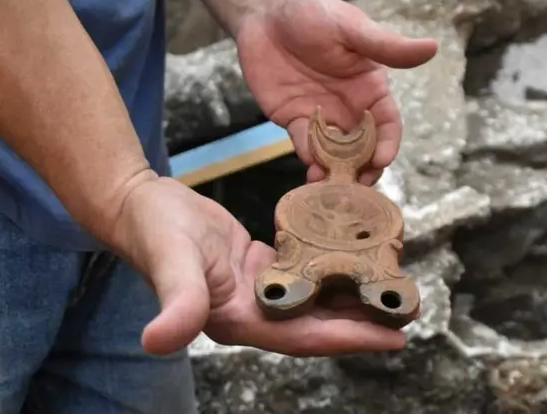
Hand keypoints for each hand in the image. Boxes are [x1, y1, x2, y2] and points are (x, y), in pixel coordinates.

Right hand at [112, 176, 406, 356]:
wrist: (140, 205)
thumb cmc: (153, 231)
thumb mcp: (170, 262)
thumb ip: (176, 301)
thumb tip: (159, 341)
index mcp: (237, 320)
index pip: (302, 337)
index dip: (347, 338)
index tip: (391, 336)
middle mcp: (252, 312)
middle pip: (317, 324)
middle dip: (361, 322)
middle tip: (405, 312)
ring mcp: (256, 291)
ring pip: (313, 301)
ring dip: (350, 299)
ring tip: (389, 291)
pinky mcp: (258, 268)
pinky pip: (303, 275)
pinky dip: (329, 273)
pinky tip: (351, 263)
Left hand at [236, 0, 437, 185]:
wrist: (265, 14)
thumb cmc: (313, 14)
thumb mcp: (351, 27)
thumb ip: (386, 46)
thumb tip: (432, 47)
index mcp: (370, 88)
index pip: (387, 124)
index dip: (387, 144)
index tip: (381, 160)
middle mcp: (350, 107)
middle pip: (363, 148)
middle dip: (363, 170)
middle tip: (357, 188)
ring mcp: (322, 117)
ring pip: (335, 155)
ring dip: (335, 172)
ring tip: (330, 186)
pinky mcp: (294, 121)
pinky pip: (305, 146)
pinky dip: (310, 159)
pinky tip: (309, 167)